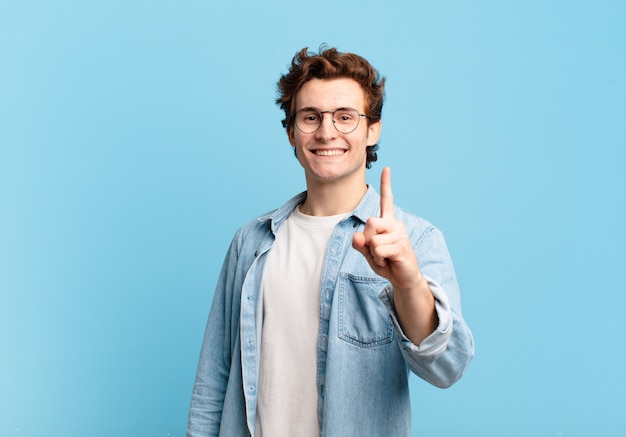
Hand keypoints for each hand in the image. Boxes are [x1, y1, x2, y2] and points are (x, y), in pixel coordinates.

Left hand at [352, 167, 422, 291]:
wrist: (403, 279)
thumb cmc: (387, 263)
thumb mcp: (368, 254)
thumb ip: (360, 244)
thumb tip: (357, 235)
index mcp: (388, 223)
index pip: (386, 200)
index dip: (386, 184)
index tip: (386, 168)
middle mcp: (396, 225)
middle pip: (370, 222)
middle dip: (367, 239)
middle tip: (378, 251)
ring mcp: (400, 234)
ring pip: (373, 239)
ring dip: (374, 253)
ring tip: (385, 257)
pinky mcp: (402, 246)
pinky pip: (379, 249)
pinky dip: (378, 258)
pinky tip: (389, 261)